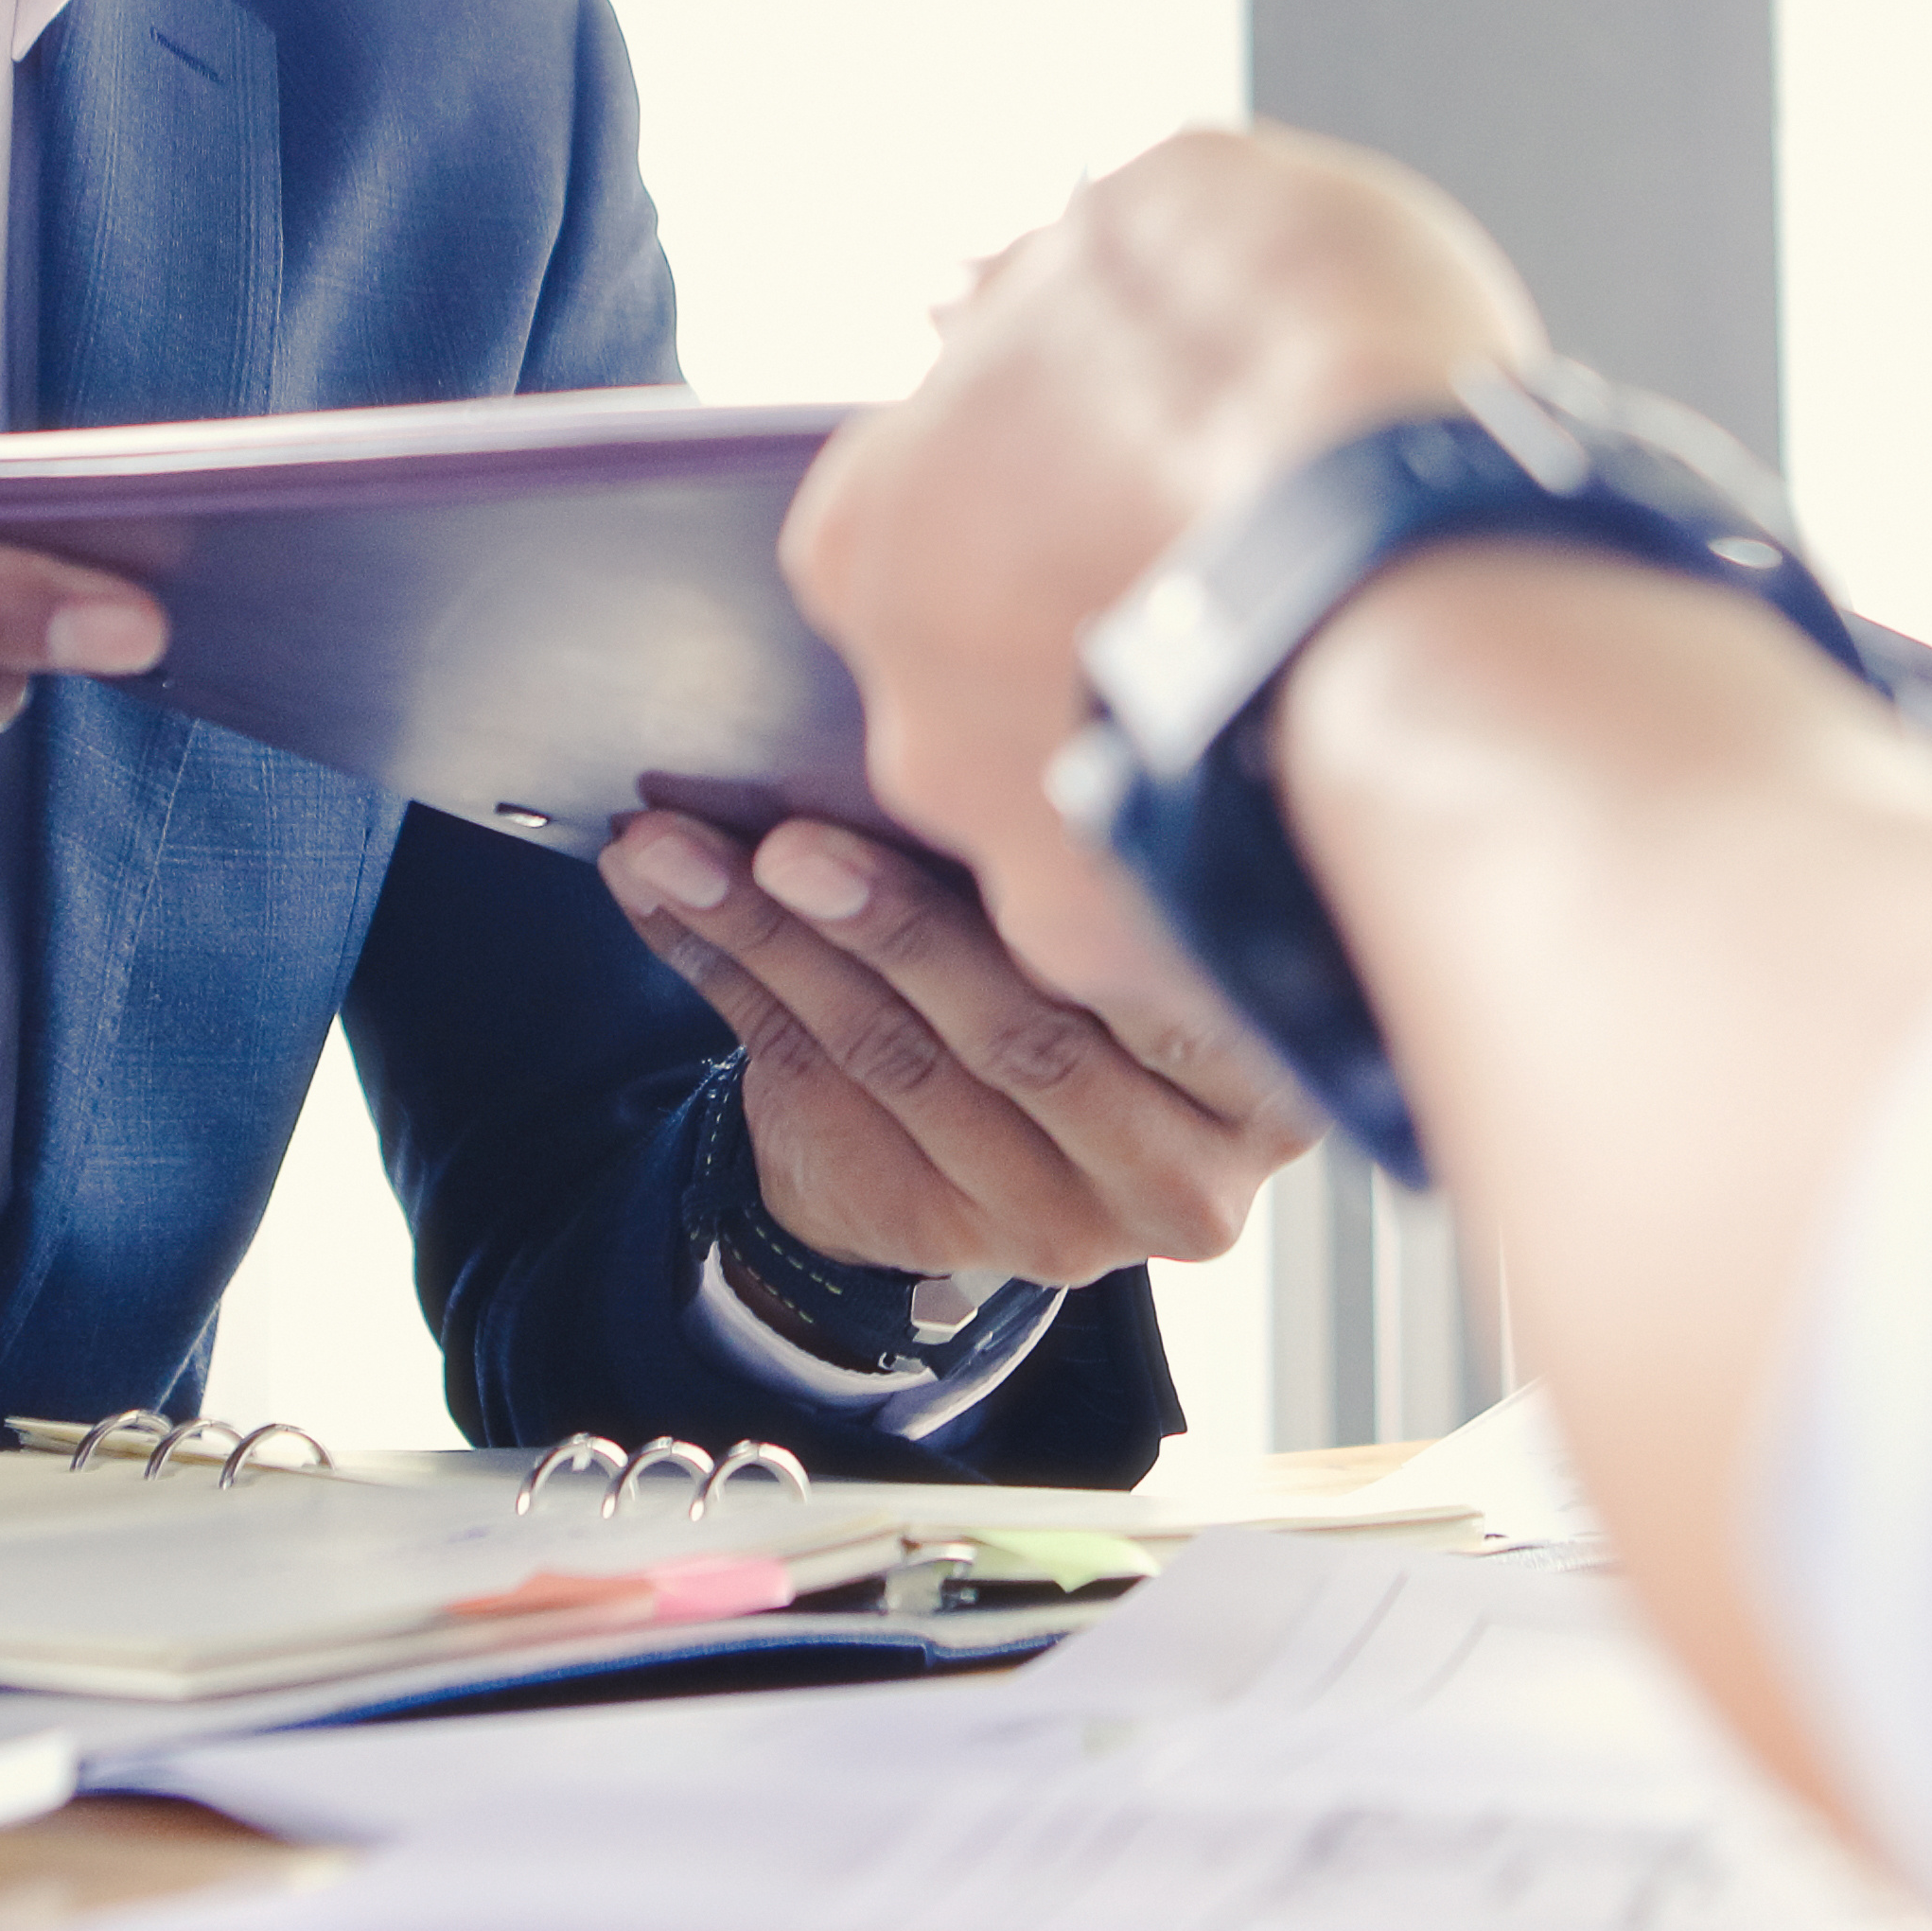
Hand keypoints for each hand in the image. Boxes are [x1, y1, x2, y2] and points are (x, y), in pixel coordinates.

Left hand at [596, 807, 1314, 1284]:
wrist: (1008, 1144)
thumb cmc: (1092, 975)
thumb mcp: (1124, 924)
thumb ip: (1076, 859)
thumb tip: (953, 696)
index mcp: (1271, 1067)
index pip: (1154, 974)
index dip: (1046, 879)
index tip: (950, 783)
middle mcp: (1189, 1167)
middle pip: (1022, 1031)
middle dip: (888, 922)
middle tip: (788, 841)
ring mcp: (1070, 1220)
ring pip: (900, 1062)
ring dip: (770, 941)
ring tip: (677, 849)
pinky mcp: (946, 1234)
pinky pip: (812, 1087)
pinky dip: (724, 975)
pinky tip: (660, 897)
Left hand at [780, 127, 1538, 1025]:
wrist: (1431, 580)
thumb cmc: (1295, 369)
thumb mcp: (1167, 208)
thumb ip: (1065, 269)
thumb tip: (1002, 291)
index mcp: (871, 531)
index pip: (924, 509)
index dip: (1047, 476)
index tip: (1156, 463)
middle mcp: (911, 719)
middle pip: (993, 674)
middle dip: (1098, 634)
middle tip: (1246, 581)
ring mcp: (1025, 859)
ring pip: (1096, 803)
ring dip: (1181, 751)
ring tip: (1323, 695)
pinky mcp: (1156, 960)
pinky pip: (1203, 899)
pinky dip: (1261, 854)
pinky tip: (1350, 791)